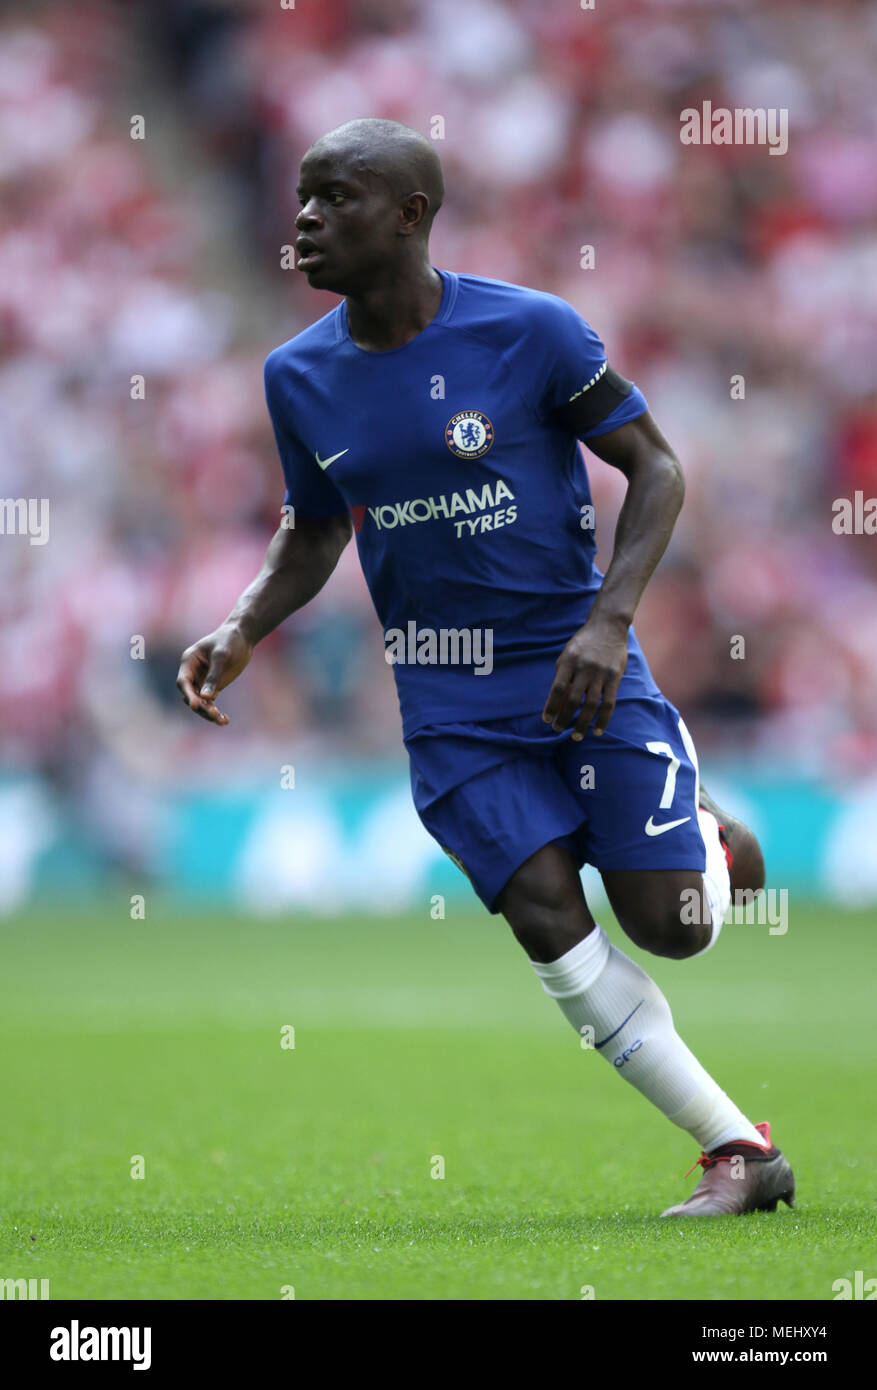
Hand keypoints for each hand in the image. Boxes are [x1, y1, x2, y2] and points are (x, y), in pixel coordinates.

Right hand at [176, 624, 252, 725]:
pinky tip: (225, 720)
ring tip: (222, 721)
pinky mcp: (213, 687)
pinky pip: (210, 703)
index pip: (184, 682)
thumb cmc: (229, 640)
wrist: (242, 637)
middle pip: (190, 695)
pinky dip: (215, 712)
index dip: (188, 694)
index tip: (196, 705)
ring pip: (200, 702)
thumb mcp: (222, 656)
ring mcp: (202, 681)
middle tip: (214, 715)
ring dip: (208, 713)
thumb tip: (206, 697)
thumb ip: (214, 675)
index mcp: (189, 661)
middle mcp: (192, 673)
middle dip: (200, 707)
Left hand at [542, 615, 628, 739]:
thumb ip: (562, 676)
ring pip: (591, 704)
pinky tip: (597, 731)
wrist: (608, 626)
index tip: (546, 719)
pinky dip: (603, 719)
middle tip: (558, 729)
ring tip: (576, 736)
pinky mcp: (614, 677)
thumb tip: (557, 703)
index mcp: (569, 661)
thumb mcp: (568, 654)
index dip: (551, 706)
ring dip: (582, 723)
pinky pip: (609, 703)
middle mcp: (584, 668)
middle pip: (573, 699)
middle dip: (564, 717)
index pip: (557, 689)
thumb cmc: (584, 644)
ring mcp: (600, 673)